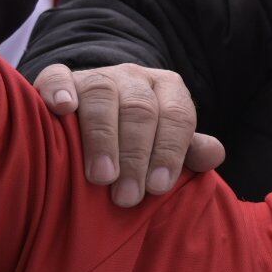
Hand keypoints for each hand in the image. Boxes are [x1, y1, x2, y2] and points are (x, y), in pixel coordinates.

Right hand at [34, 63, 226, 206]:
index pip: (177, 115)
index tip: (158, 187)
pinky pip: (58, 76)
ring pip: (101, 94)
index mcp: (168, 88)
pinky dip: (58, 89)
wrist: (98, 112)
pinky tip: (62, 108)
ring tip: (101, 177)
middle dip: (136, 155)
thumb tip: (213, 155)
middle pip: (140, 109)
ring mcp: (97, 75)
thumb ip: (190, 151)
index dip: (169, 151)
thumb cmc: (140, 140)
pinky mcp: (61, 78)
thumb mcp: (167, 143)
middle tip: (127, 196)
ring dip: (101, 137)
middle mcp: (134, 77)